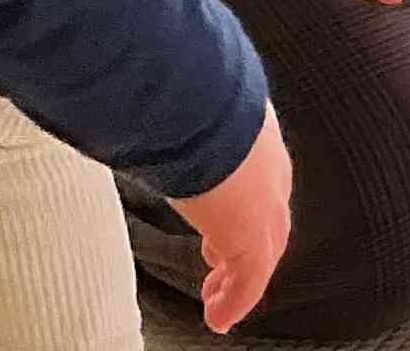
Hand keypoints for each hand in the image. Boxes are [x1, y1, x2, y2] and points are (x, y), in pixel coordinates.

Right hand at [169, 107, 293, 334]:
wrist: (198, 102)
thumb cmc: (183, 90)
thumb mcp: (183, 102)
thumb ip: (173, 115)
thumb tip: (141, 105)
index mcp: (255, 131)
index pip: (259, 177)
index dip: (243, 202)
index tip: (222, 215)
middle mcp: (269, 169)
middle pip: (268, 219)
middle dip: (244, 244)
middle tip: (219, 264)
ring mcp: (266, 204)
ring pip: (263, 252)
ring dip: (239, 278)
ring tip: (219, 300)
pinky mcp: (253, 237)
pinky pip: (250, 282)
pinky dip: (235, 301)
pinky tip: (219, 318)